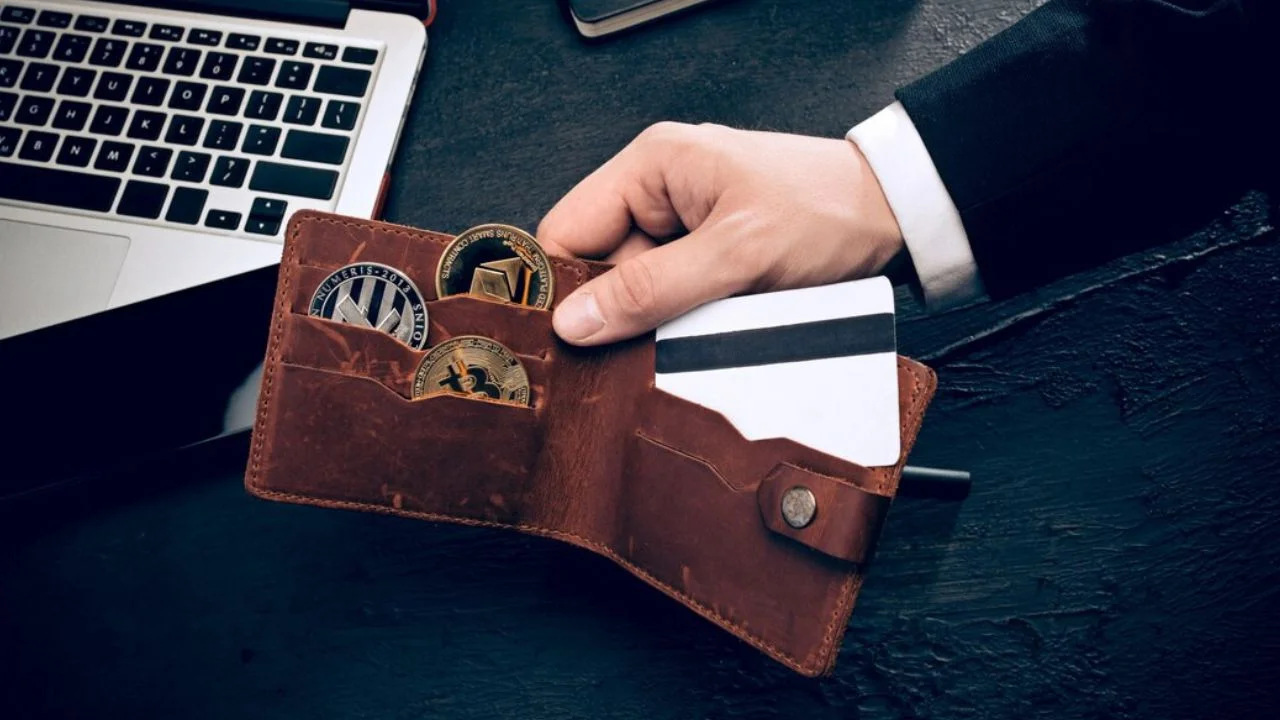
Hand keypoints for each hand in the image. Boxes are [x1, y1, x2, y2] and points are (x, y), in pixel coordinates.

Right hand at [538, 122, 904, 345]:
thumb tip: (576, 321)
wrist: (896, 217)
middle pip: (599, 269)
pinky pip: (672, 300)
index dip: (562, 288)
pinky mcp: (706, 258)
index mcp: (651, 166)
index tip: (568, 340)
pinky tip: (713, 329)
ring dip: (658, 322)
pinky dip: (686, 324)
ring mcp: (682, 228)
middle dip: (619, 312)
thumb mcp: (737, 254)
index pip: (566, 231)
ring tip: (703, 329)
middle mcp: (658, 192)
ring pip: (637, 292)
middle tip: (649, 345)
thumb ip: (653, 289)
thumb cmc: (827, 210)